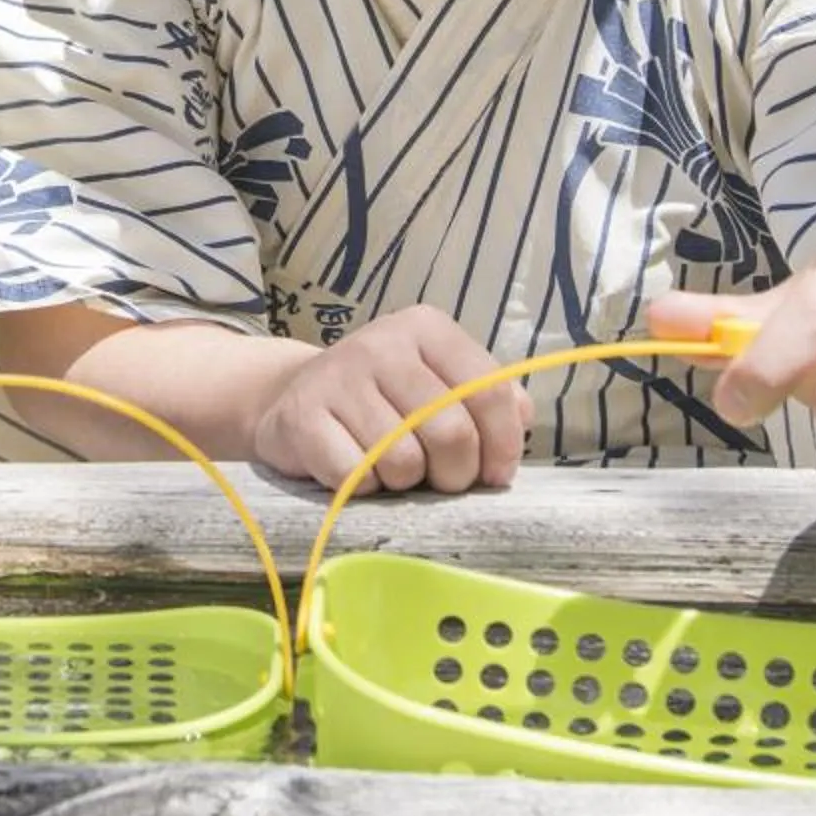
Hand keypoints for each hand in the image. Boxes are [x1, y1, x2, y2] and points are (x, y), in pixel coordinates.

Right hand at [252, 305, 524, 495]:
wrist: (292, 396)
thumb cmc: (383, 397)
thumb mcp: (438, 381)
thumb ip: (488, 396)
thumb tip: (523, 417)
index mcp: (426, 329)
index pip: (489, 392)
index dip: (502, 445)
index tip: (496, 474)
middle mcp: (382, 343)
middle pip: (451, 433)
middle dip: (455, 474)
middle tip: (441, 479)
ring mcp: (338, 377)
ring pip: (404, 461)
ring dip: (405, 482)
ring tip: (393, 469)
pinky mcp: (303, 416)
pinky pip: (356, 475)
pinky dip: (364, 487)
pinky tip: (357, 470)